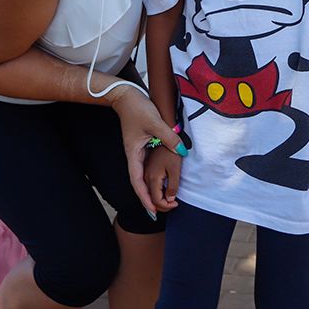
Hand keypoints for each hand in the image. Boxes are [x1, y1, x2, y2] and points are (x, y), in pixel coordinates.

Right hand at [110, 86, 187, 216]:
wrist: (126, 96)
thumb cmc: (137, 108)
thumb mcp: (155, 122)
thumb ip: (169, 137)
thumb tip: (182, 152)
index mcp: (133, 154)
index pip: (137, 182)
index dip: (144, 198)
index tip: (153, 210)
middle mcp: (134, 156)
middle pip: (139, 183)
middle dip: (148, 199)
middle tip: (160, 212)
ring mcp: (138, 151)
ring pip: (143, 176)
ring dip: (151, 189)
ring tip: (162, 202)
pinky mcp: (142, 145)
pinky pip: (147, 166)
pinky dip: (153, 177)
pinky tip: (161, 181)